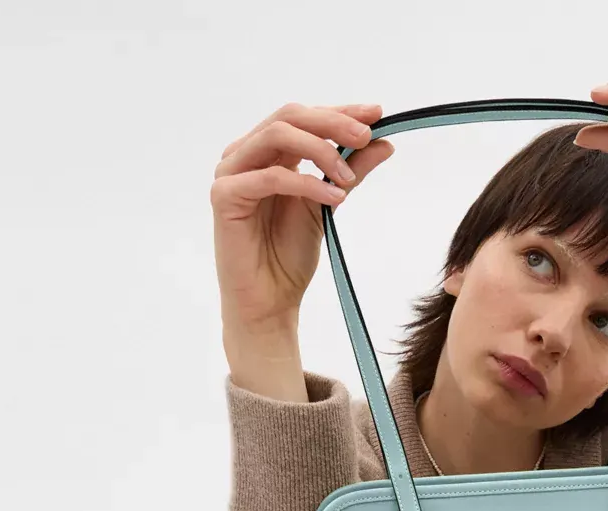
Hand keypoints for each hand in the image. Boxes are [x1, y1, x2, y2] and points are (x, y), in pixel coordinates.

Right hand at [210, 101, 395, 332]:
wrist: (268, 302)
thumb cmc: (289, 256)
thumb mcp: (328, 204)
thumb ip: (351, 171)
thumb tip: (383, 142)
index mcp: (268, 151)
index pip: (304, 117)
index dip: (340, 111)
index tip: (376, 114)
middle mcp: (246, 153)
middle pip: (290, 117)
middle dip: (333, 123)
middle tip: (366, 137)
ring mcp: (231, 171)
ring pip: (277, 136)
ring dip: (320, 150)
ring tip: (349, 179)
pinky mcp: (224, 195)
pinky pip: (270, 177)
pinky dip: (307, 183)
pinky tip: (335, 199)